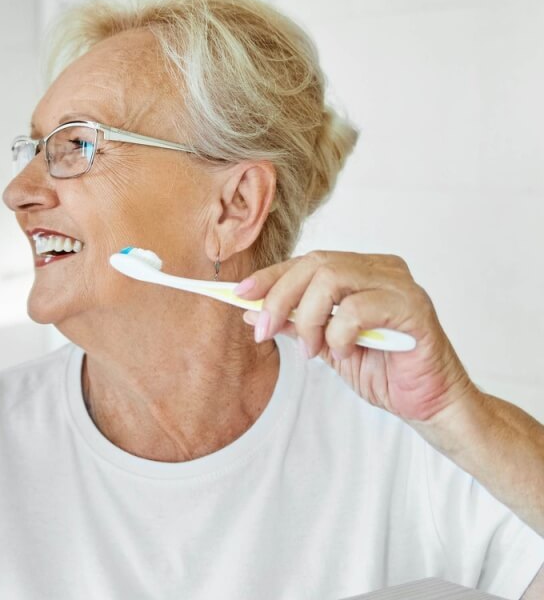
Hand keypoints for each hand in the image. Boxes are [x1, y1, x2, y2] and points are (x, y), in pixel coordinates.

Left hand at [236, 251, 473, 421]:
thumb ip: (295, 323)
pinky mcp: (414, 308)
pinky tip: (345, 352)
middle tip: (264, 331)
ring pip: (332, 279)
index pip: (307, 262)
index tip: (240, 295)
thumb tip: (251, 311)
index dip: (270, 277)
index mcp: (362, 270)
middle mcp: (382, 269)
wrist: (427, 403)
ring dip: (309, 319)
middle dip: (279, 297)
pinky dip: (339, 333)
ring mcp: (400, 285)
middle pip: (315, 264)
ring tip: (314, 351)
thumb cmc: (383, 370)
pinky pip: (358, 309)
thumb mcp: (325, 345)